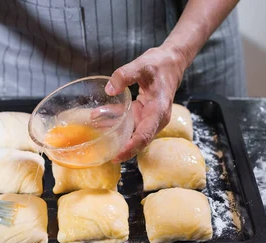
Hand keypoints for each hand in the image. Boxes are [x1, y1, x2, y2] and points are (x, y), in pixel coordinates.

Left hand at [105, 42, 187, 161]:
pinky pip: (128, 122)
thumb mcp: (141, 65)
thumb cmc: (160, 64)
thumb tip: (109, 90)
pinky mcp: (143, 114)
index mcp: (159, 111)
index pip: (144, 136)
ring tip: (94, 130)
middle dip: (119, 147)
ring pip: (131, 132)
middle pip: (138, 140)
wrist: (171, 62)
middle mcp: (156, 119)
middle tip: (100, 151)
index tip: (116, 156)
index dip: (130, 148)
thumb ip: (124, 75)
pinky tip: (99, 117)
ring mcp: (149, 118)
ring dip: (114, 133)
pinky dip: (115, 121)